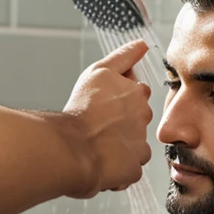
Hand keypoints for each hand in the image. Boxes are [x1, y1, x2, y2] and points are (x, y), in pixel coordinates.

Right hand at [63, 40, 152, 195]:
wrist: (70, 147)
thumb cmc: (80, 110)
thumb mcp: (99, 73)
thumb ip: (123, 57)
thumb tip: (142, 44)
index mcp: (137, 94)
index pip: (137, 94)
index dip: (118, 100)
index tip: (103, 107)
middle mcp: (143, 118)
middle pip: (136, 121)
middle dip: (121, 124)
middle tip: (97, 126)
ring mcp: (140, 144)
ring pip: (133, 146)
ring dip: (119, 146)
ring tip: (95, 146)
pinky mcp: (135, 168)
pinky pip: (129, 169)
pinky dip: (117, 168)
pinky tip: (101, 163)